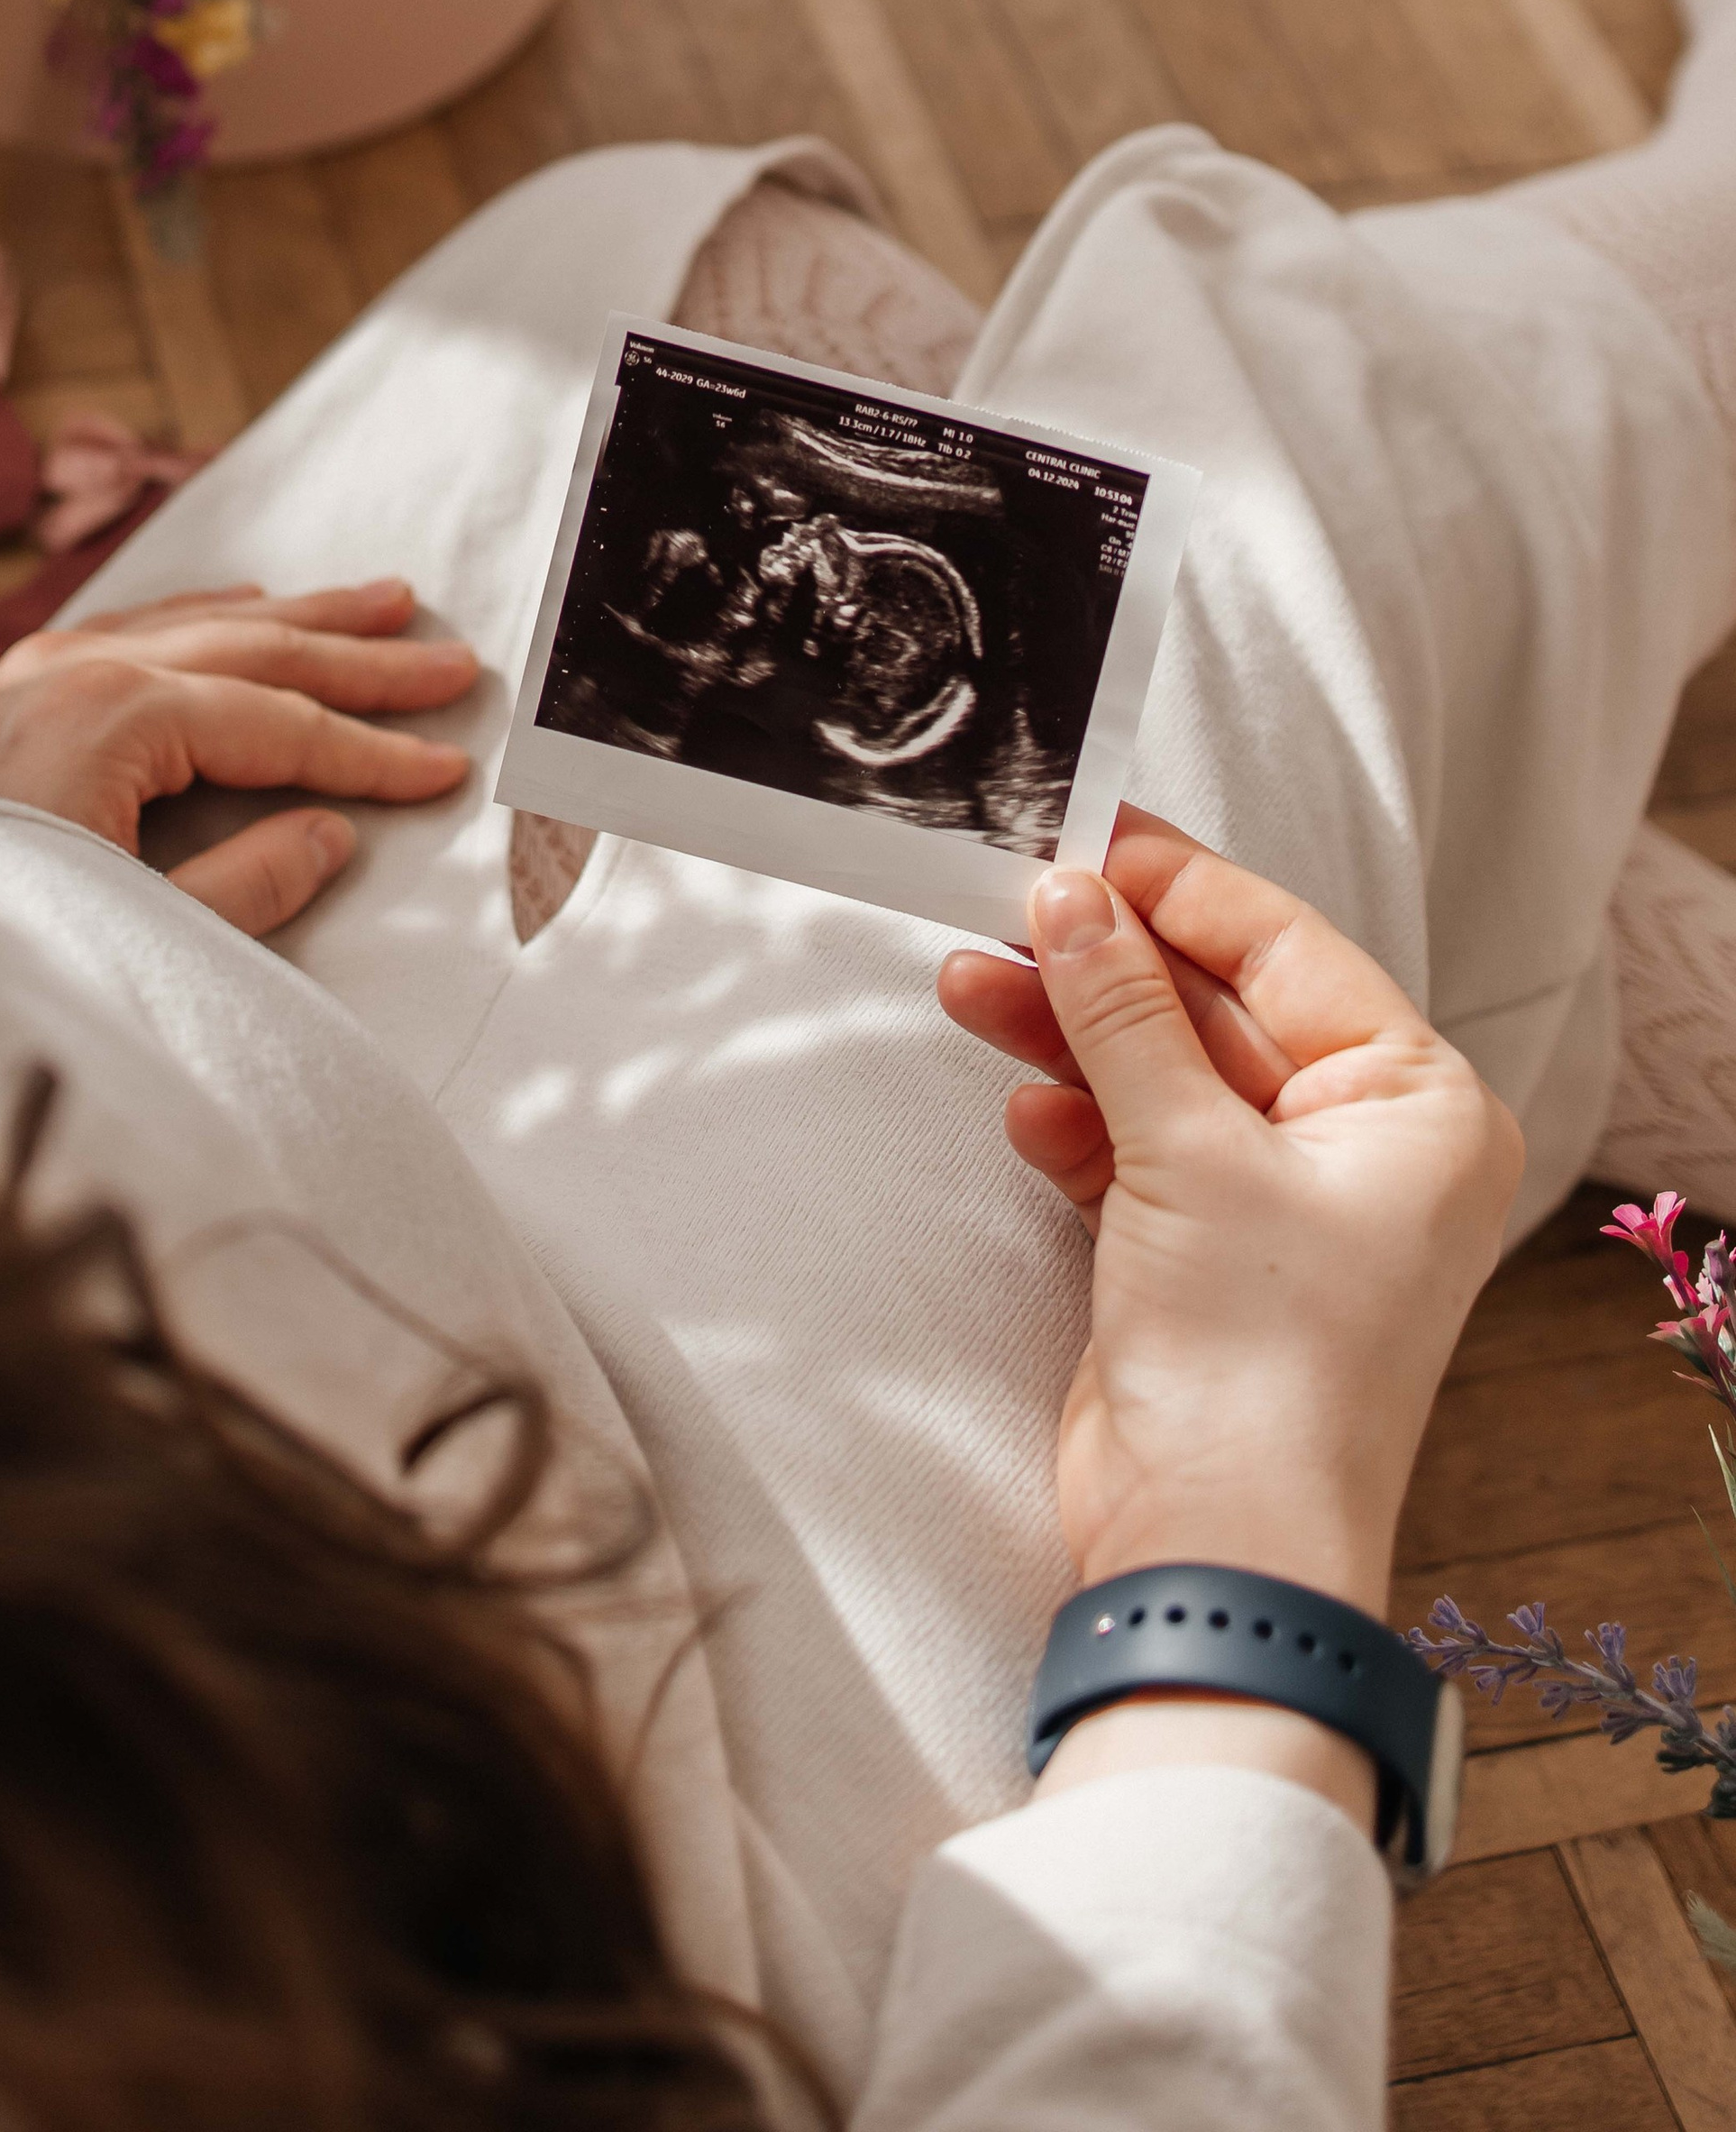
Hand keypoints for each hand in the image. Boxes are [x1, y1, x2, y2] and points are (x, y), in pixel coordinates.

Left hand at [0, 575, 476, 937]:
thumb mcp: (142, 934)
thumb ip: (249, 885)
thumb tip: (331, 833)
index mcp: (116, 720)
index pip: (282, 727)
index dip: (373, 751)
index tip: (446, 767)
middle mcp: (78, 671)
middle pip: (256, 653)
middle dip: (361, 660)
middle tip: (449, 662)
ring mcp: (37, 670)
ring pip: (199, 624)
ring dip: (298, 618)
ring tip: (382, 606)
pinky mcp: (9, 689)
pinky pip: (135, 627)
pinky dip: (208, 615)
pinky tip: (251, 604)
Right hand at [939, 810, 1521, 1621]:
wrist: (1219, 1553)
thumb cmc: (1260, 1363)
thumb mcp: (1187, 1152)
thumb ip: (1124, 1013)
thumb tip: (1072, 896)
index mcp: (1417, 1107)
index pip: (1288, 950)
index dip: (1180, 889)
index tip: (1085, 835)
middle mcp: (1366, 1149)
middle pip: (1218, 1008)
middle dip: (1106, 965)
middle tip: (1006, 905)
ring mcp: (1283, 1205)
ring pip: (1164, 1076)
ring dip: (1068, 1034)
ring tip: (969, 981)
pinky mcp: (1205, 1257)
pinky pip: (1136, 1149)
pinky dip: (1076, 1121)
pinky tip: (1019, 1096)